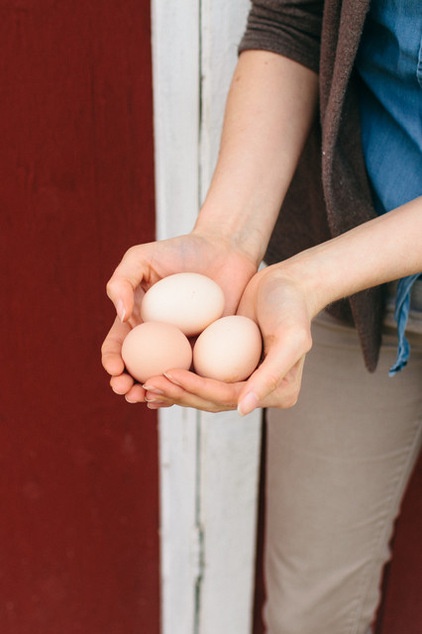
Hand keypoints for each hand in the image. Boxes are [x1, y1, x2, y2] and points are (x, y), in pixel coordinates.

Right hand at [101, 231, 256, 401]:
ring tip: (151, 398)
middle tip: (129, 392)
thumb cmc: (181, 250)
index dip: (112, 362)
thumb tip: (120, 316)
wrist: (225, 250)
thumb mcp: (142, 258)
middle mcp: (159, 342)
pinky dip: (189, 389)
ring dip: (156, 395)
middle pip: (138, 372)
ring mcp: (185, 350)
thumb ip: (122, 281)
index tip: (116, 369)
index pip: (119, 349)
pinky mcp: (213, 354)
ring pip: (168, 381)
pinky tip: (185, 394)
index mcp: (137, 323)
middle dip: (128, 388)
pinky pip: (200, 376)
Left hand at [140, 264, 314, 413]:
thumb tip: (242, 409)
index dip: (196, 389)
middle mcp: (259, 391)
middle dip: (178, 394)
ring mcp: (243, 380)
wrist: (289, 283)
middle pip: (212, 400)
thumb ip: (270, 375)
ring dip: (173, 389)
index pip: (227, 397)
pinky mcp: (229, 365)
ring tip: (144, 382)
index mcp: (278, 393)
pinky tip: (154, 371)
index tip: (168, 375)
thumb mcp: (290, 338)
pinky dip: (179, 374)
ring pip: (202, 391)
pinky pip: (201, 373)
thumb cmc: (292, 307)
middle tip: (147, 383)